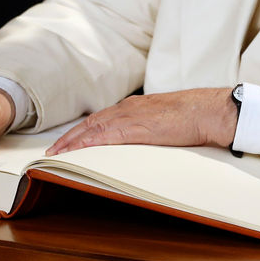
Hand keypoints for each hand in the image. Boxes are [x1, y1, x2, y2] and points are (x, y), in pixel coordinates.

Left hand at [46, 88, 237, 155]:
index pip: (100, 118)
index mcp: (134, 106)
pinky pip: (106, 136)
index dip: (82, 130)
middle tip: (53, 151)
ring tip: (57, 154)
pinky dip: (88, 143)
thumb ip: (148, 126)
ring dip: (73, 142)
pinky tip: (77, 151)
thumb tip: (143, 138)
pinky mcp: (136, 128)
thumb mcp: (163, 119)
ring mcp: (131, 117)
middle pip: (91, 122)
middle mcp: (128, 108)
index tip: (68, 141)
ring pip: (93, 128)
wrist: (206, 110)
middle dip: (70, 137)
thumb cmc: (192, 115)